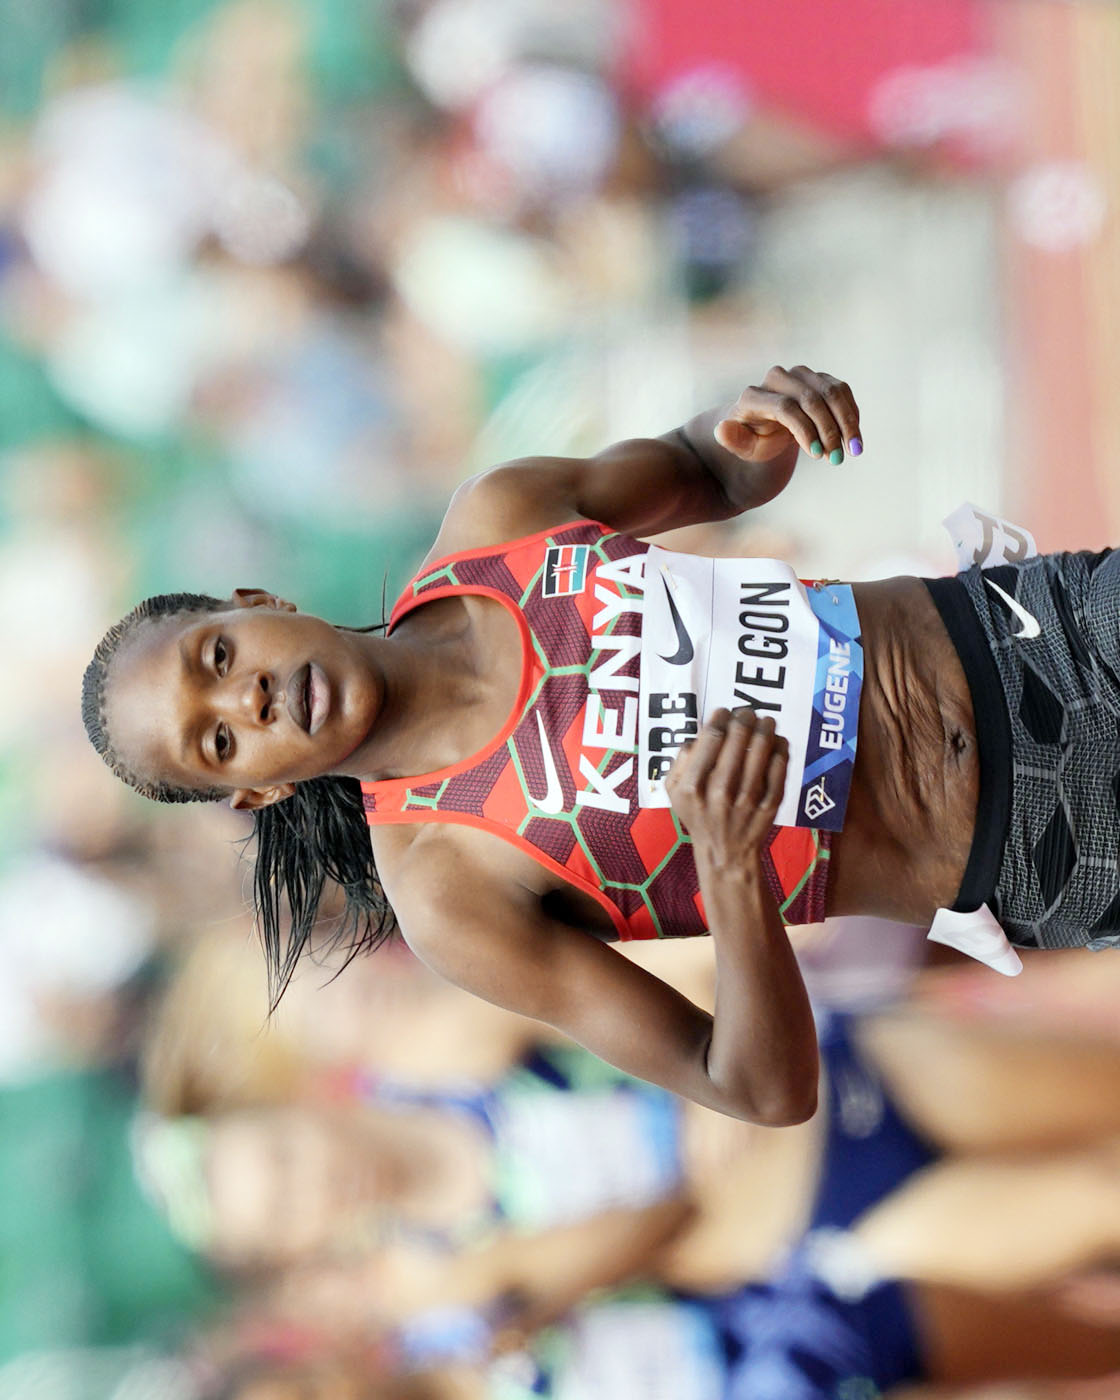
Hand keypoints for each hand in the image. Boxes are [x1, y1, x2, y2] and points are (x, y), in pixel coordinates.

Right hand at [664, 708, 788, 872]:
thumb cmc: (698, 817)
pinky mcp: (769, 805)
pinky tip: (779, 741)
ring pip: (761, 751)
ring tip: (765, 720)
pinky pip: (779, 770)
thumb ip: (680, 762)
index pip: (711, 739)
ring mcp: (747, 799)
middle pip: (737, 740)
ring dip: (765, 728)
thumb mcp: (674, 793)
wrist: (725, 853)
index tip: (724, 712)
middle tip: (747, 712)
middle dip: (744, 718)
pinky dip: (781, 751)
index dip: (720, 718)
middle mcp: (719, 791)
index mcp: (692, 786)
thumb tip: (698, 735)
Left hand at [715, 365, 861, 465]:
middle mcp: (776, 378)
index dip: (805, 430)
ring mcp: (799, 374)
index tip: (818, 456)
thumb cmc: (754, 439)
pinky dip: (850, 414)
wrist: (767, 425)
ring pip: (831, 392)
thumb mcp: (743, 446)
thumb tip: (722, 430)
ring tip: (853, 451)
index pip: (785, 408)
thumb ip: (732, 440)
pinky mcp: (818, 377)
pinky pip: (841, 391)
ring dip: (846, 422)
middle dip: (829, 430)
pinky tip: (853, 437)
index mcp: (753, 396)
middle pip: (811, 399)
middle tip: (838, 459)